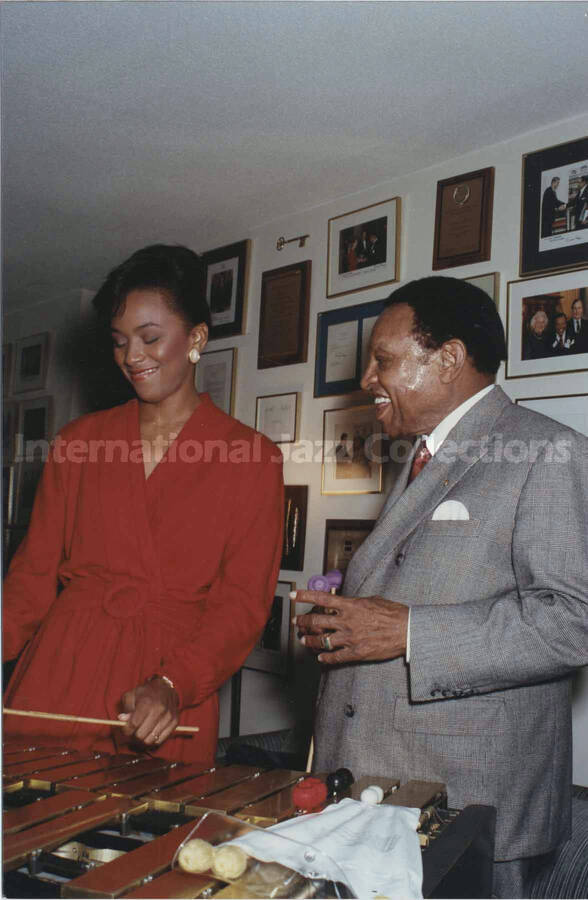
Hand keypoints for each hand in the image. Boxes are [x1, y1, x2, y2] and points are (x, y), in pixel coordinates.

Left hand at [119, 677, 178, 746]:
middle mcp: (159, 710)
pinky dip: (153, 740)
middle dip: (133, 736)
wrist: (165, 688)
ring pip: (150, 740)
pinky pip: (160, 740)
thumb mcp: (131, 695)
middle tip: (133, 731)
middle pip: (141, 735)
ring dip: (142, 739)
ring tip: (140, 732)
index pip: (133, 725)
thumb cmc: (145, 693)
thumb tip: (122, 720)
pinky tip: (150, 733)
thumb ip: (126, 708)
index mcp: (147, 703)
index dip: (126, 730)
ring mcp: (168, 717)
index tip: (125, 729)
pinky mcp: (174, 722)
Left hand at [293, 589, 408, 665]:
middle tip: (296, 622)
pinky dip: (325, 658)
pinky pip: (335, 657)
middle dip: (302, 622)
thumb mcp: (372, 600)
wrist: (407, 630)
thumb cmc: (393, 613)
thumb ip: (355, 602)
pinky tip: (320, 658)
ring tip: (304, 641)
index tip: (294, 595)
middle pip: (316, 621)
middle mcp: (346, 621)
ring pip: (321, 640)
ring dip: (309, 641)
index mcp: (350, 605)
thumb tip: (345, 602)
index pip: (321, 598)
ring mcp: (350, 638)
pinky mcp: (356, 653)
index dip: (305, 596)